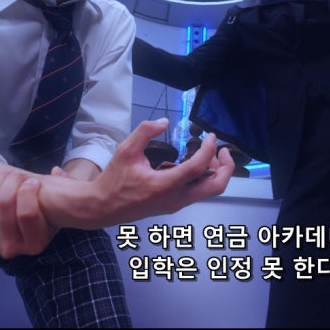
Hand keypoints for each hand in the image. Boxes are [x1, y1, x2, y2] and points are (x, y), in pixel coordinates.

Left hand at [0, 170, 57, 258]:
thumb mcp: (58, 197)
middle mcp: (12, 251)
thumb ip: (65, 183)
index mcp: (35, 245)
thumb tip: (57, 172)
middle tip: (18, 174)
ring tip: (5, 176)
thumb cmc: (43, 205)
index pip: (26, 213)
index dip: (29, 190)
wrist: (19, 219)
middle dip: (11, 181)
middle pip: (3, 205)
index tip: (35, 181)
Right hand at [40, 118, 234, 229]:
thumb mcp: (126, 150)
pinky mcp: (174, 205)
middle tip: (222, 149)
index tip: (210, 136)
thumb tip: (164, 121)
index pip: (198, 168)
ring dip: (216, 172)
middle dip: (226, 167)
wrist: (102, 207)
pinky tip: (193, 163)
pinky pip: (198, 192)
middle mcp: (176, 199)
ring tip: (209, 153)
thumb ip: (145, 132)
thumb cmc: (113, 179)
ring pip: (209, 191)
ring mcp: (177, 204)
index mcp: (164, 185)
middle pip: (216, 187)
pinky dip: (204, 177)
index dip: (209, 150)